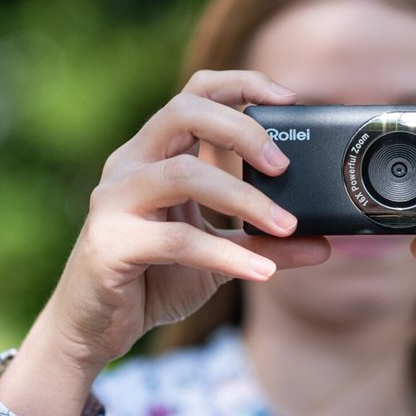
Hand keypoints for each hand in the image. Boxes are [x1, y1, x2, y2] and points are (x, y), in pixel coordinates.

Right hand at [45, 69, 330, 374]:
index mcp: (153, 154)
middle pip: (183, 112)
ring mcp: (115, 201)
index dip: (241, 85)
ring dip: (244, 198)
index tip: (289, 98)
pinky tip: (261, 270)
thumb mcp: (218, 258)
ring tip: (286, 225)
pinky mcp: (111, 243)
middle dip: (242, 131)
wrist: (94, 330)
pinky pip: (175, 240)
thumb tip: (322, 244)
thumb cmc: (150, 279)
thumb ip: (263, 243)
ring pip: (182, 173)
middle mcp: (130, 165)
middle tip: (284, 166)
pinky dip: (226, 254)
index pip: (194, 93)